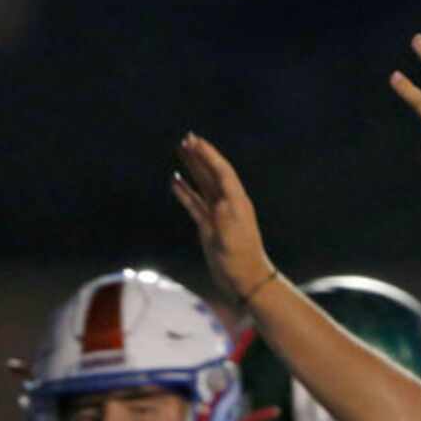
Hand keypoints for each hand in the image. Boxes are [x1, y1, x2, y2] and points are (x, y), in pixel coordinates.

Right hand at [172, 134, 277, 304]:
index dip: (209, 155)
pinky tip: (175, 181)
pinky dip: (185, 192)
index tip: (195, 141)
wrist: (245, 281)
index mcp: (236, 203)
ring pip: (202, 185)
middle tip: (186, 138)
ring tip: (180, 152)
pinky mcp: (209, 227)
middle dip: (200, 155)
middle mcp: (228, 204)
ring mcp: (217, 215)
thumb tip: (219, 204)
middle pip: (212, 173)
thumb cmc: (241, 262)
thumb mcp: (234, 241)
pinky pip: (195, 204)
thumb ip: (227, 221)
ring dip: (192, 168)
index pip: (222, 172)